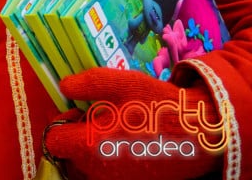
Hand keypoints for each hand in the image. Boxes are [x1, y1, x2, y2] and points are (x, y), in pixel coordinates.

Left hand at [44, 67, 225, 179]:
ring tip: (114, 129)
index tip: (76, 113)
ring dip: (92, 150)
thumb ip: (84, 84)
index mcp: (88, 146)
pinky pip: (110, 173)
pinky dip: (111, 159)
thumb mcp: (118, 83)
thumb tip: (63, 87)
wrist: (200, 133)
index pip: (53, 142)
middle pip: (69, 157)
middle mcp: (98, 171)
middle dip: (75, 138)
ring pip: (88, 167)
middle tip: (96, 119)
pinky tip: (129, 142)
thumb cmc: (156, 106)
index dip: (60, 125)